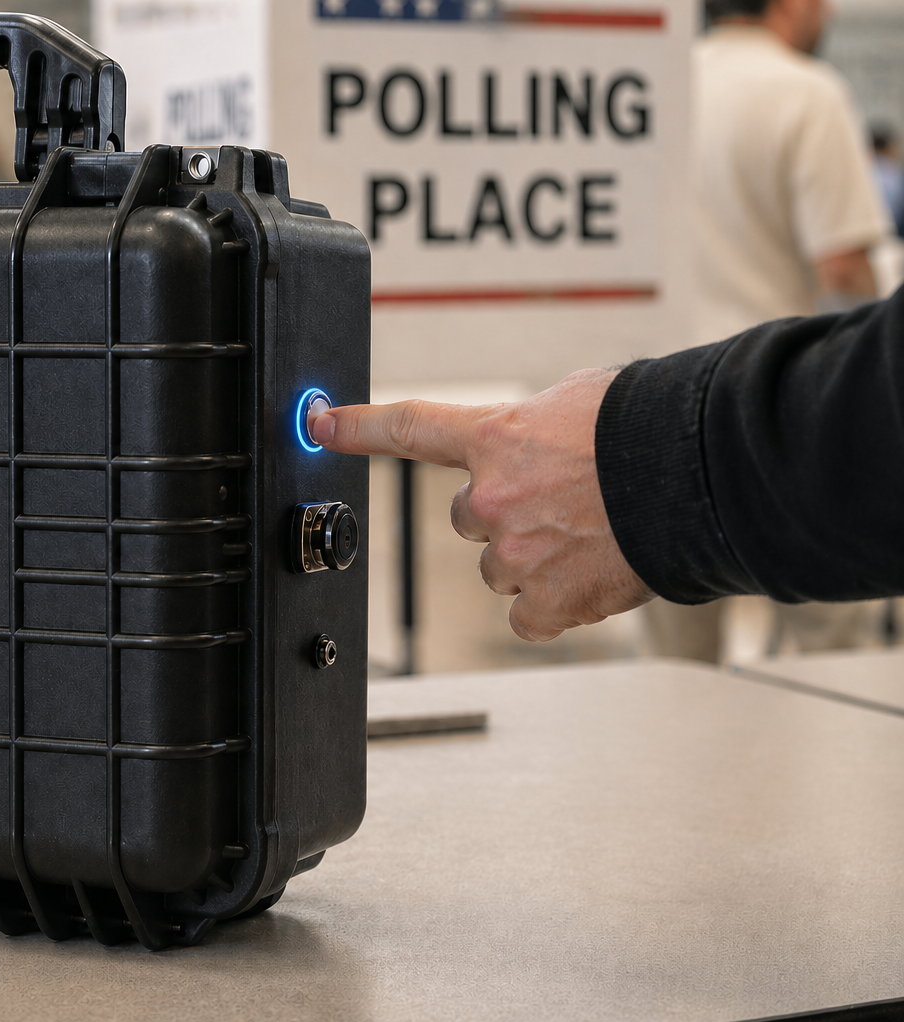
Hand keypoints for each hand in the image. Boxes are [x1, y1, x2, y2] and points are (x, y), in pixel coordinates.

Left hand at [308, 369, 654, 640]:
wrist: (704, 480)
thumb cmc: (653, 432)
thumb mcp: (581, 401)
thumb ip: (534, 428)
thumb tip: (536, 445)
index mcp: (497, 438)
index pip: (410, 428)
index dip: (359, 428)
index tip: (321, 425)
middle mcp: (493, 497)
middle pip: (469, 516)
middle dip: (505, 512)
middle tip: (560, 502)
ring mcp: (517, 554)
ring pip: (500, 566)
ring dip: (532, 557)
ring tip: (590, 534)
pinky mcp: (549, 601)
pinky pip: (529, 616)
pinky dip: (554, 605)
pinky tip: (590, 578)